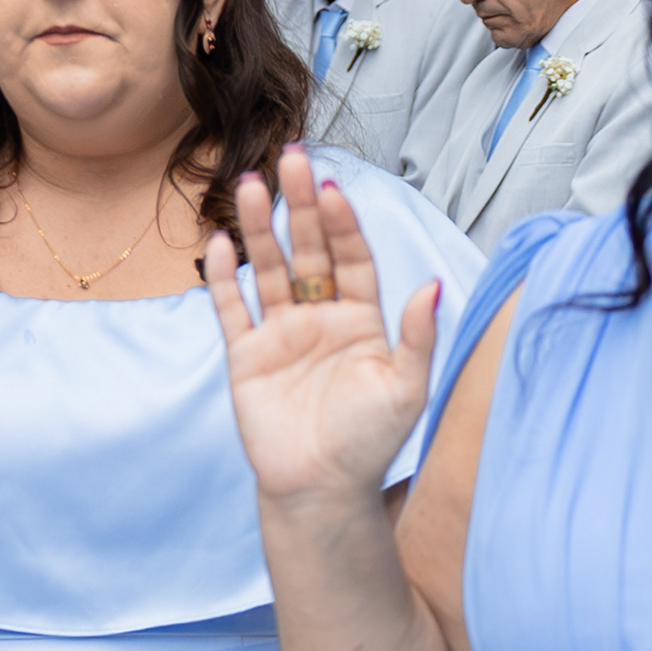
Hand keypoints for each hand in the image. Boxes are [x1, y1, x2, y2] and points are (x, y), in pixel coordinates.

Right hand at [206, 146, 439, 507]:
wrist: (320, 492)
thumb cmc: (369, 444)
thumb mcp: (406, 390)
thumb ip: (416, 338)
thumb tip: (432, 286)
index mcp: (363, 321)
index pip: (352, 259)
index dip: (342, 224)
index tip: (332, 189)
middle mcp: (322, 318)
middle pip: (310, 250)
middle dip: (301, 206)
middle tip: (291, 158)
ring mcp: (282, 334)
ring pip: (270, 269)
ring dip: (259, 228)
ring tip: (247, 185)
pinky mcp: (247, 356)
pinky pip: (233, 309)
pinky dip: (225, 277)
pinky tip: (220, 243)